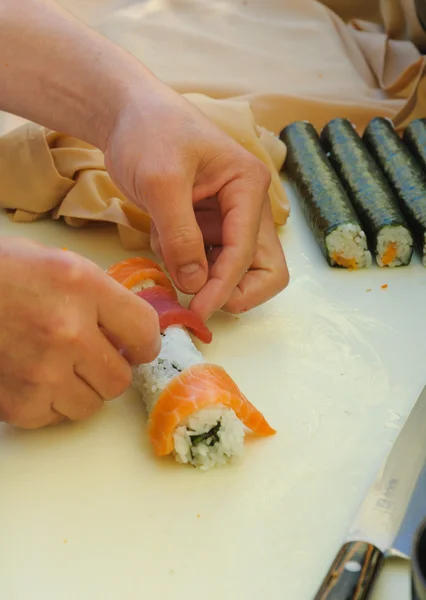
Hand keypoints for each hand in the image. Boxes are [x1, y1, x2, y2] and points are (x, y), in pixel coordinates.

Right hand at [0, 238, 159, 428]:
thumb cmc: (1, 271)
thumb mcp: (56, 262)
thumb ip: (97, 294)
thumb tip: (125, 326)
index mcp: (82, 286)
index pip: (144, 330)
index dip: (144, 343)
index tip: (136, 346)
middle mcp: (67, 330)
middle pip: (120, 378)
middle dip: (110, 370)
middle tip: (93, 358)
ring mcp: (41, 370)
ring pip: (90, 405)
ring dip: (80, 389)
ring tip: (58, 368)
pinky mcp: (16, 401)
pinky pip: (52, 417)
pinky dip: (47, 404)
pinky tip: (32, 379)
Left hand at [104, 80, 288, 320]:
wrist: (126, 113)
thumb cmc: (147, 132)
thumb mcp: (161, 183)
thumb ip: (180, 236)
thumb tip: (195, 286)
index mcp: (248, 187)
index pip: (246, 252)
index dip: (224, 286)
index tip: (198, 312)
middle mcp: (247, 206)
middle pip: (264, 268)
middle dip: (234, 290)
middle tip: (200, 301)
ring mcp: (228, 218)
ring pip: (236, 269)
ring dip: (206, 276)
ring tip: (169, 251)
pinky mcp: (207, 225)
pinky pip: (207, 260)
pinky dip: (186, 262)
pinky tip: (162, 237)